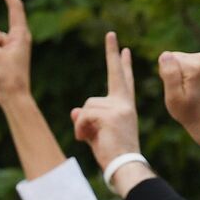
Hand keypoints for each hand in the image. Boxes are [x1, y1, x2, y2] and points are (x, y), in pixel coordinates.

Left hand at [72, 33, 144, 168]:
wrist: (124, 166)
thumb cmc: (112, 154)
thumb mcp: (97, 133)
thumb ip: (87, 119)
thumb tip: (75, 111)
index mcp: (125, 106)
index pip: (124, 81)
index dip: (123, 65)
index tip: (124, 49)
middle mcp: (124, 103)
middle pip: (115, 74)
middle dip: (112, 53)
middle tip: (110, 33)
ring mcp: (119, 107)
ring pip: (86, 105)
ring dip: (82, 123)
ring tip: (90, 137)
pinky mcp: (111, 114)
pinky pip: (84, 115)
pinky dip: (80, 128)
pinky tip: (87, 139)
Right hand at [158, 50, 199, 153]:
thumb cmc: (187, 110)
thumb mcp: (174, 97)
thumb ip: (169, 75)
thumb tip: (165, 54)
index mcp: (193, 67)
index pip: (166, 60)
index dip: (165, 76)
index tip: (174, 89)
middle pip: (171, 58)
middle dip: (170, 74)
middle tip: (179, 90)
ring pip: (175, 59)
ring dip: (175, 74)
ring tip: (184, 88)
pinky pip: (180, 61)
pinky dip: (180, 73)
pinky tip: (187, 84)